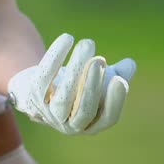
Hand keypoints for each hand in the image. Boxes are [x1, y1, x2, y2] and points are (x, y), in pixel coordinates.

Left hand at [8, 33, 136, 134]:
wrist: (39, 85)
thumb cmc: (79, 83)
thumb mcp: (100, 78)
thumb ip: (118, 72)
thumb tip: (130, 65)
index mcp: (92, 124)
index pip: (108, 118)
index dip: (115, 101)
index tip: (120, 79)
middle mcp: (71, 125)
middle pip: (84, 110)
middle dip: (93, 86)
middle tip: (99, 60)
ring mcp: (50, 115)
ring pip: (63, 98)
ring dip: (75, 70)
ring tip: (87, 44)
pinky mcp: (33, 99)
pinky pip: (44, 80)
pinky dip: (55, 58)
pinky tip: (67, 38)